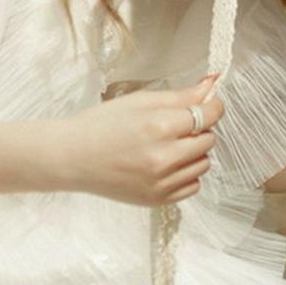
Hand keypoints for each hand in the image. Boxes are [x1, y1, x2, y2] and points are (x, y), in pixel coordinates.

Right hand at [45, 74, 224, 205]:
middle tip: (177, 123)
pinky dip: (186, 174)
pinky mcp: (156, 200)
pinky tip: (166, 163)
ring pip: (203, 163)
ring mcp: (160, 183)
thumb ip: (182, 95)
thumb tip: (213, 84)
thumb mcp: (143, 100)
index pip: (210, 115)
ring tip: (169, 144)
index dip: (212, 105)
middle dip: (200, 128)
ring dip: (194, 151)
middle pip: (209, 139)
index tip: (207, 102)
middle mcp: (163, 158)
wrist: (73, 158)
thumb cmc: (104, 123)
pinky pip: (192, 186)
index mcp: (160, 127)